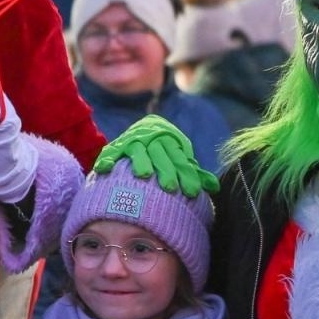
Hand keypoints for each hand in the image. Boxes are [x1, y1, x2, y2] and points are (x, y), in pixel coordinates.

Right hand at [93, 116, 217, 197]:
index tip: (192, 192)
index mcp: (172, 143)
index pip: (181, 160)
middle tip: (170, 187)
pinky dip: (108, 159)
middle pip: (161, 155)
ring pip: (138, 150)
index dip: (187, 175)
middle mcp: (153, 139)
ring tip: (144, 174)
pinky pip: (111, 152)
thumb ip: (194, 172)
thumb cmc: (167, 151)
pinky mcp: (117, 145)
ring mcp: (134, 141)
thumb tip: (214, 188)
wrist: (148, 126)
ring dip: (141, 161)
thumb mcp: (180, 158)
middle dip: (166, 171)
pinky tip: (104, 169)